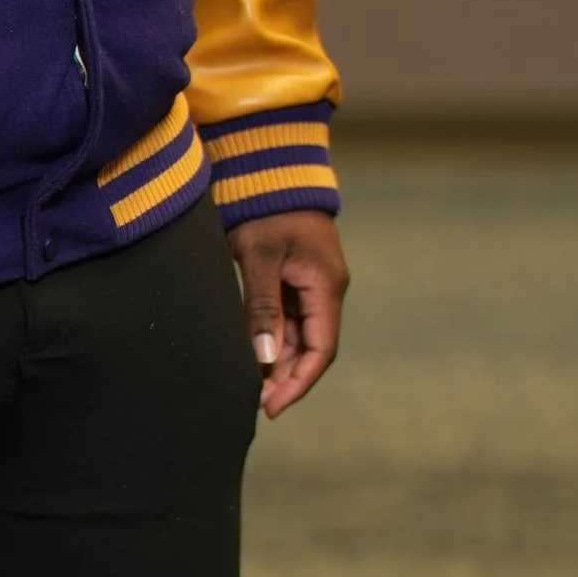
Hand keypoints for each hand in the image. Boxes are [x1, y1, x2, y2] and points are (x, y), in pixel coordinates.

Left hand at [230, 211, 347, 415]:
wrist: (268, 170)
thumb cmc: (265, 209)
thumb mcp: (260, 257)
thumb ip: (262, 307)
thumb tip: (265, 357)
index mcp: (326, 286)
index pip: (321, 350)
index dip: (299, 382)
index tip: (273, 406)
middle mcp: (325, 290)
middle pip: (311, 348)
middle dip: (286, 379)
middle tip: (256, 404)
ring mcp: (311, 285)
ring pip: (299, 337)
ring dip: (279, 363)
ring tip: (251, 388)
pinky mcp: (294, 279)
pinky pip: (288, 321)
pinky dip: (273, 342)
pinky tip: (252, 358)